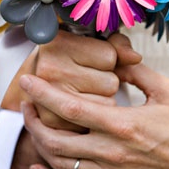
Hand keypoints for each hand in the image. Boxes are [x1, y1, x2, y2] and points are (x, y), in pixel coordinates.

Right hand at [3, 30, 139, 128]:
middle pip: (110, 83)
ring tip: (85, 93)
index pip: (110, 56)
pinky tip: (81, 111)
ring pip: (106, 104)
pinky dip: (93, 121)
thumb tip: (135, 58)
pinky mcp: (52, 123)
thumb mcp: (90, 43)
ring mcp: (48, 98)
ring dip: (103, 102)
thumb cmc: (71, 61)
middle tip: (88, 78)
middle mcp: (50, 69)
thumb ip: (117, 45)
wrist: (34, 86)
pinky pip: (94, 125)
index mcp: (58, 43)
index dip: (109, 60)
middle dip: (107, 82)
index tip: (92, 59)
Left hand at [19, 63, 168, 168]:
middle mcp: (111, 152)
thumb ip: (135, 72)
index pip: (70, 108)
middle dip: (32, 119)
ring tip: (33, 124)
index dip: (43, 93)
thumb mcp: (165, 90)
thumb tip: (113, 60)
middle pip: (55, 139)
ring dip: (38, 143)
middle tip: (26, 102)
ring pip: (58, 164)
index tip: (26, 81)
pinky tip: (39, 165)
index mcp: (122, 124)